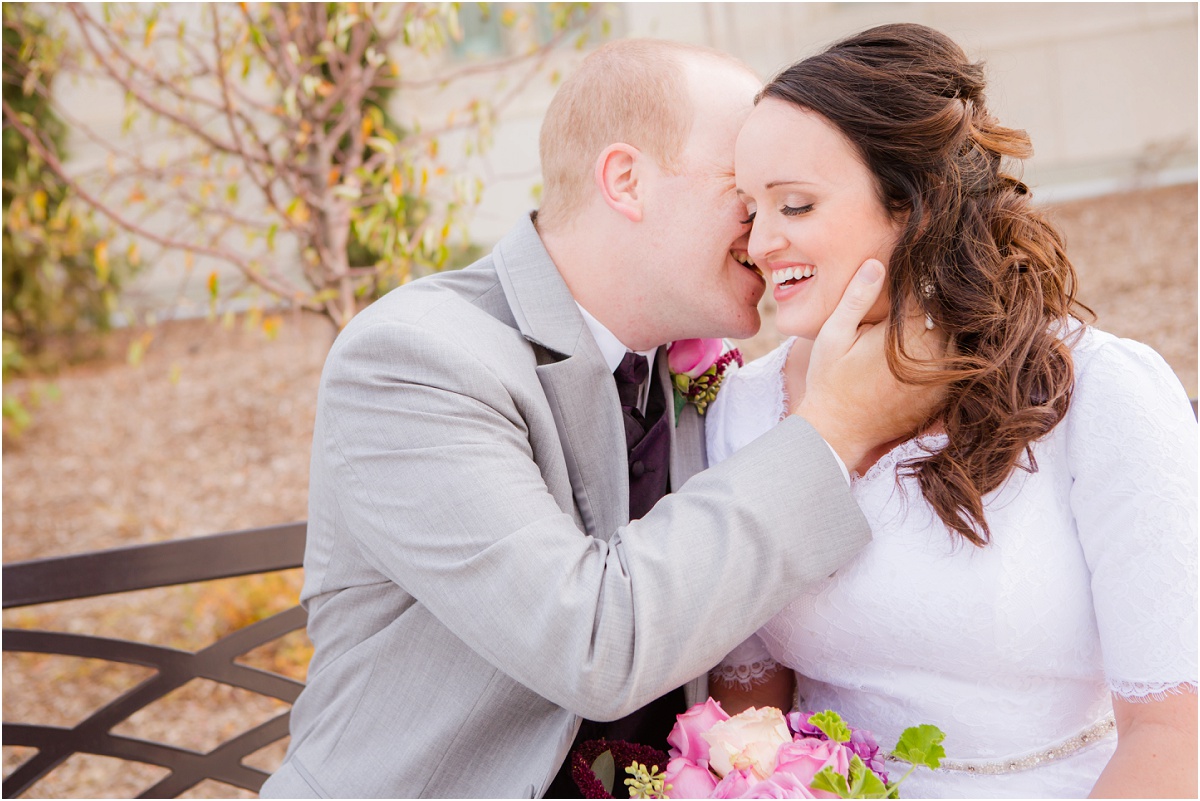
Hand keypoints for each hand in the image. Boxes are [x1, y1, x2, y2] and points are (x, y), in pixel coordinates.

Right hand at [795, 259, 945, 468]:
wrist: (838, 433)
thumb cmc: (829, 381)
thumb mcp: (833, 335)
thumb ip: (856, 298)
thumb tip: (876, 263)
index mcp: (906, 338)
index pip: (929, 294)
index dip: (926, 275)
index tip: (924, 259)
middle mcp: (931, 358)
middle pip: (952, 315)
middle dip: (942, 298)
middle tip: (940, 276)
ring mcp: (941, 380)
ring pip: (961, 338)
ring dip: (952, 322)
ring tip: (942, 303)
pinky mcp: (942, 396)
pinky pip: (958, 364)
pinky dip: (953, 349)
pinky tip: (936, 340)